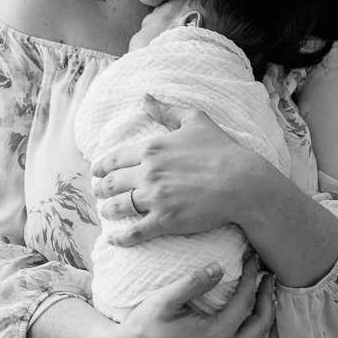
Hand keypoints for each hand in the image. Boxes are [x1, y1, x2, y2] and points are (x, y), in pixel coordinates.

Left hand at [91, 94, 273, 246]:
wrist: (242, 182)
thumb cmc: (222, 150)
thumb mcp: (195, 120)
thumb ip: (167, 110)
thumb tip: (145, 98)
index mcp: (151, 149)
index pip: (114, 159)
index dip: (100, 167)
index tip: (95, 172)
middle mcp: (148, 173)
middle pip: (111, 184)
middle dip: (100, 189)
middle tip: (98, 192)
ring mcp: (155, 199)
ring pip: (118, 206)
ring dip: (107, 210)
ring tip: (106, 211)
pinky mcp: (165, 221)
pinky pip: (134, 232)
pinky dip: (120, 237)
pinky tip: (113, 240)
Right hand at [104, 263, 276, 337]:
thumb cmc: (143, 326)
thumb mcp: (164, 300)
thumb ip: (192, 283)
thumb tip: (219, 268)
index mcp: (214, 334)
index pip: (244, 300)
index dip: (250, 278)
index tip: (252, 261)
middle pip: (260, 324)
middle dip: (267, 297)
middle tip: (268, 279)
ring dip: (266, 322)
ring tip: (266, 301)